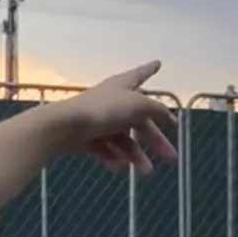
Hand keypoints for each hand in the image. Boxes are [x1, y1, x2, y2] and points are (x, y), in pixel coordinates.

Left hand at [54, 61, 177, 175]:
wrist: (65, 126)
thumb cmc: (104, 110)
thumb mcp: (139, 106)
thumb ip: (157, 110)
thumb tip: (168, 117)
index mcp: (124, 86)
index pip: (140, 74)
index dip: (150, 69)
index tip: (158, 63)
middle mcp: (112, 100)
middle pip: (139, 120)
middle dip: (156, 139)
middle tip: (172, 157)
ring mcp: (99, 119)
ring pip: (123, 139)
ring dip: (136, 156)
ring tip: (146, 172)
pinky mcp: (86, 137)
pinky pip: (105, 148)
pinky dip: (113, 158)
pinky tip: (120, 168)